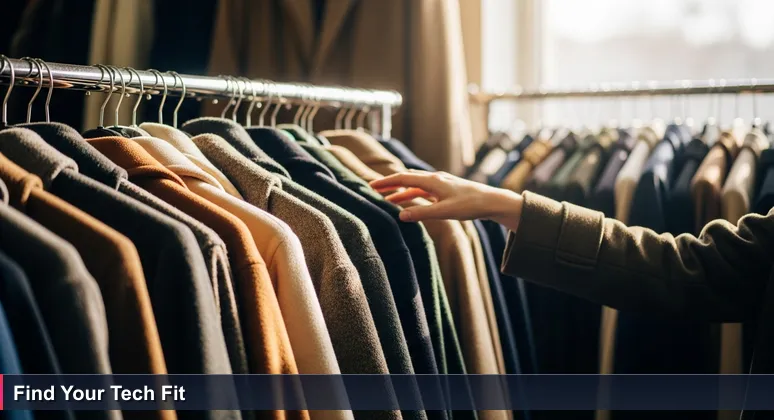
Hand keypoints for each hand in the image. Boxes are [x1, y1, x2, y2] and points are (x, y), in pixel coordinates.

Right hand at [369, 170, 523, 231]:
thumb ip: (422, 213)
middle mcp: (435, 179)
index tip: (371, 186)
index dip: (386, 182)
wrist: (491, 201)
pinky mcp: (446, 190)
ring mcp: (441, 184)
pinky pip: (424, 190)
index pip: (403, 178)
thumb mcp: (444, 212)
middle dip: (389, 184)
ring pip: (415, 185)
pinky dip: (412, 194)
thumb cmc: (470, 205)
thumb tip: (400, 216)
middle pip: (406, 179)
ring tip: (387, 199)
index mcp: (432, 181)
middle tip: (373, 190)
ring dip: (400, 191)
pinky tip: (409, 201)